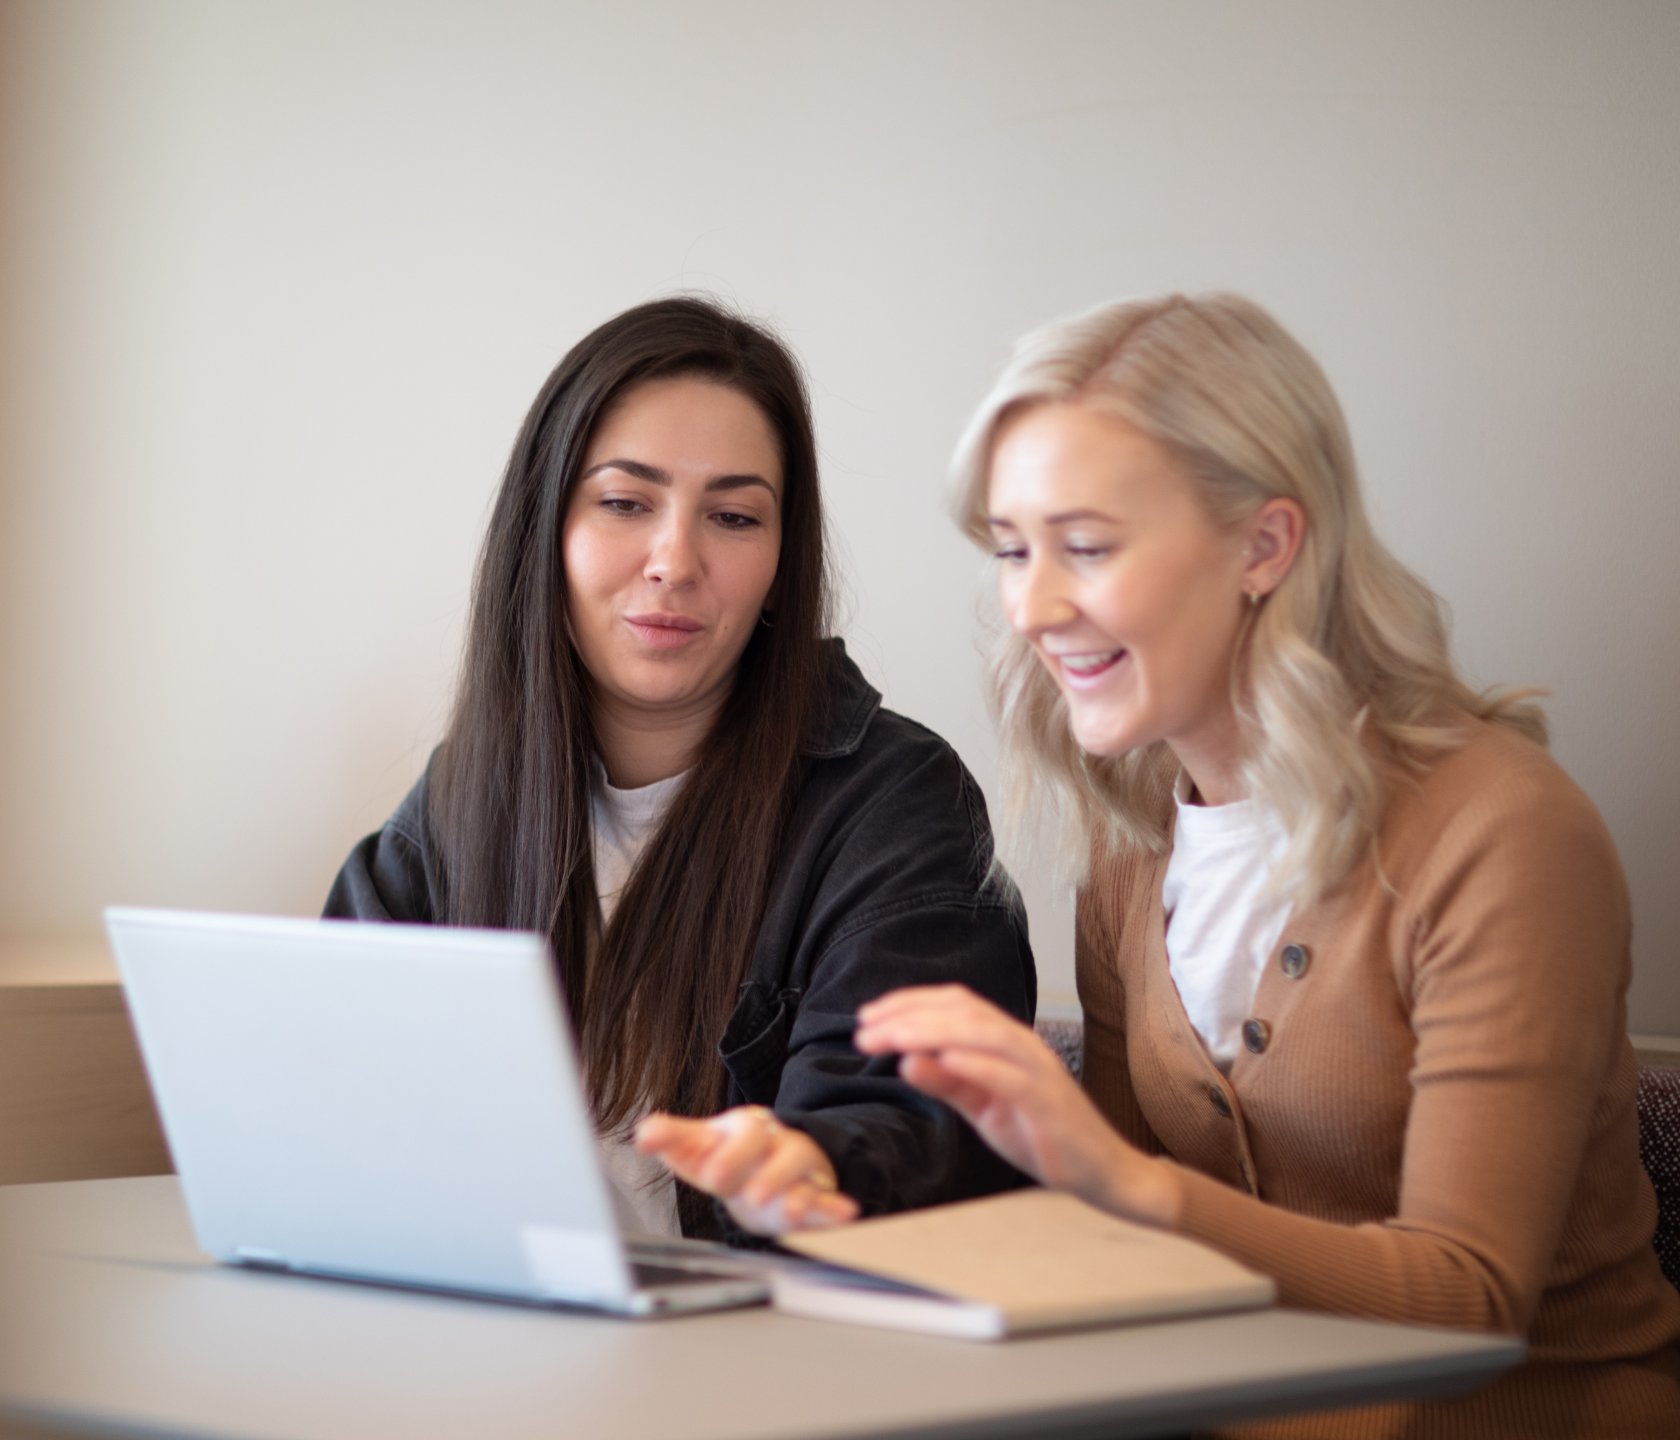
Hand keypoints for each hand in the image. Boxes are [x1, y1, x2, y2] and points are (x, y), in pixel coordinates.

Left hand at [635, 1105, 860, 1236]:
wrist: (769, 1165)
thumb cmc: (731, 1154)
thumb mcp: (701, 1145)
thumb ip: (672, 1138)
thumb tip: (643, 1133)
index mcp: (746, 1128)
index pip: (742, 1131)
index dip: (728, 1152)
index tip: (710, 1175)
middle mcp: (776, 1144)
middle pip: (775, 1149)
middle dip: (761, 1170)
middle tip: (742, 1190)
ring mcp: (799, 1169)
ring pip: (802, 1175)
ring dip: (795, 1192)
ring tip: (790, 1209)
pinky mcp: (817, 1195)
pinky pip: (829, 1199)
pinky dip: (835, 1208)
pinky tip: (843, 1213)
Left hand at [855, 985, 1180, 1225]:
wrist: (1100, 1170)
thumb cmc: (1040, 1132)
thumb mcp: (980, 1106)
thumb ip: (946, 1083)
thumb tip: (905, 1061)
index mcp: (1005, 1041)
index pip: (954, 1004)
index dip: (909, 1003)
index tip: (868, 1017)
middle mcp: (1022, 1045)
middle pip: (962, 1013)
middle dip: (908, 1016)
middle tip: (865, 1031)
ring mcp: (1038, 1070)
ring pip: (983, 1035)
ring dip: (933, 1032)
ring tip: (893, 1039)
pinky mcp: (1048, 1102)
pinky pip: (1011, 1076)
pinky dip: (978, 1063)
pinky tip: (946, 1059)